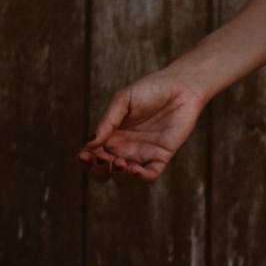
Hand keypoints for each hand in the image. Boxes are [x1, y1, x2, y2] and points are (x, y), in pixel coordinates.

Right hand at [74, 70, 206, 184]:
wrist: (181, 87)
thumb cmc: (150, 89)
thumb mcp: (123, 100)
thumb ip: (107, 121)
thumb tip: (90, 144)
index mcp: (111, 135)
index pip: (91, 155)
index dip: (84, 160)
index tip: (84, 156)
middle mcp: (124, 148)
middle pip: (104, 172)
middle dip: (99, 171)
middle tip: (104, 158)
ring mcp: (142, 154)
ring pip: (124, 178)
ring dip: (118, 176)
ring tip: (120, 162)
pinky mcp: (161, 157)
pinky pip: (149, 176)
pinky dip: (141, 178)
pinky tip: (136, 170)